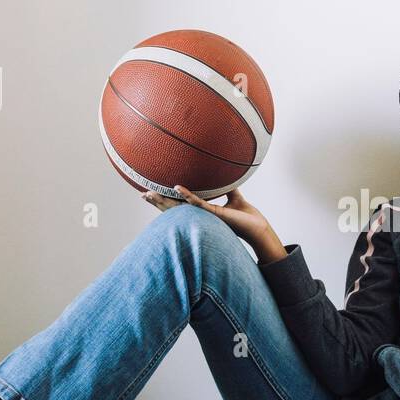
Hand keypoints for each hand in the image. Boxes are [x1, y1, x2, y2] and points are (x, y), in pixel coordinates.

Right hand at [143, 183, 269, 247]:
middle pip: (173, 209)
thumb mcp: (234, 196)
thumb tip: (226, 173)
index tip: (150, 193)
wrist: (257, 226)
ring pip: (179, 208)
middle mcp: (201, 216)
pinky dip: (187, 196)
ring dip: (163, 200)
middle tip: (141, 194)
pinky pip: (197, 204)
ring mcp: (205, 216)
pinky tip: (177, 188)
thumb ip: (228, 186)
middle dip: (157, 202)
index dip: (165, 200)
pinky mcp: (214, 214)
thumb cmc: (246, 215)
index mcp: (203, 212)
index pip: (179, 205)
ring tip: (148, 193)